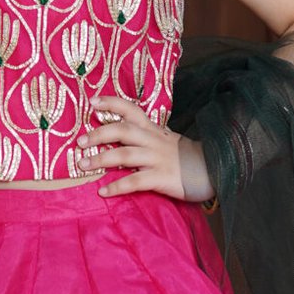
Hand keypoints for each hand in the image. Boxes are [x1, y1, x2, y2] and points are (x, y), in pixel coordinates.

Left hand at [77, 93, 207, 200]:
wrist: (214, 171)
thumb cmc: (186, 157)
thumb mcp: (166, 139)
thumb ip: (146, 135)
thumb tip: (118, 134)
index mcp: (153, 129)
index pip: (131, 110)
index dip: (111, 104)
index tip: (92, 102)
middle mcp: (153, 140)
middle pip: (122, 130)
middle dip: (98, 134)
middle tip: (79, 142)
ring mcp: (157, 159)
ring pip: (125, 154)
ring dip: (101, 159)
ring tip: (83, 165)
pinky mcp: (162, 178)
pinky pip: (135, 181)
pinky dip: (117, 187)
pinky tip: (103, 191)